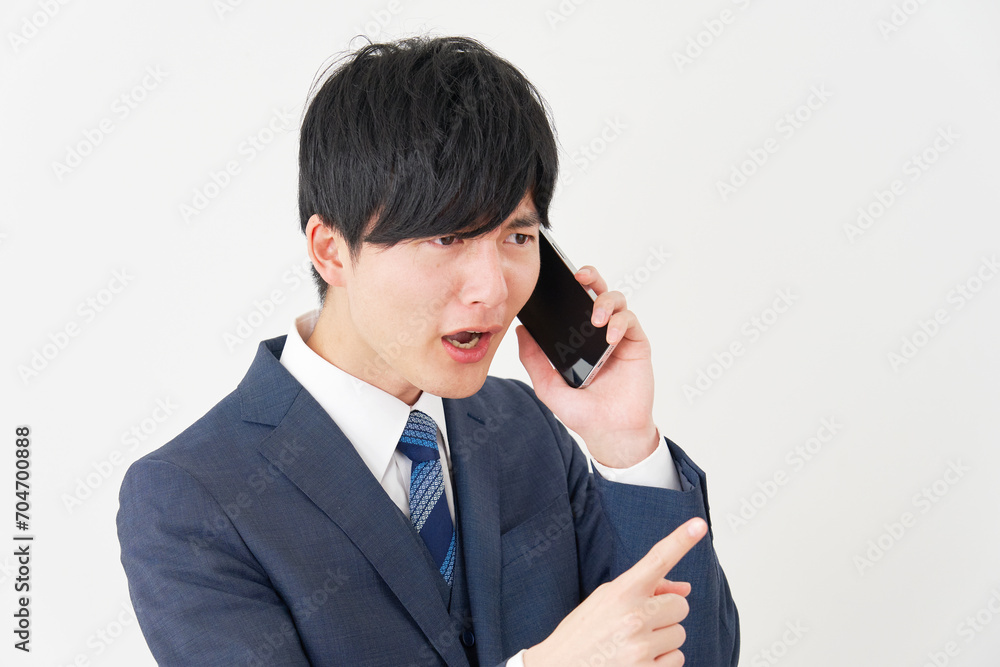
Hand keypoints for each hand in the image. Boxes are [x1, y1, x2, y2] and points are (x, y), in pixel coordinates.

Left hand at [516, 265, 656, 467]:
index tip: (555, 279)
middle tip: (580, 276)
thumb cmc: (582, 412)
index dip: (568, 287)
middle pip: (597, 292)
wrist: (610, 432)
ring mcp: (618, 337)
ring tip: (596, 319)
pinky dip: (620, 322)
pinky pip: (630, 321)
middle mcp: (598, 334)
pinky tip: (610, 336)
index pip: (573, 304)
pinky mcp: (636, 345)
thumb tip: (520, 331)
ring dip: (606, 301)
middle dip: (590, 277)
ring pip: (617, 301)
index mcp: (577, 339)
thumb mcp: (548, 385)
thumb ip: (532, 359)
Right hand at [522, 518, 706, 666]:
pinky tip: (637, 661)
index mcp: (621, 592)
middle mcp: (633, 617)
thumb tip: (686, 589)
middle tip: (640, 622)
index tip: (699, 525)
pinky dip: (662, 662)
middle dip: (666, 613)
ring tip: (633, 644)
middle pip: (681, 605)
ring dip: (663, 639)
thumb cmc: (583, 633)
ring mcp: (640, 647)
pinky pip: (677, 660)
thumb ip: (645, 589)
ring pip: (680, 634)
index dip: (680, 541)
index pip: (657, 560)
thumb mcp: (605, 600)